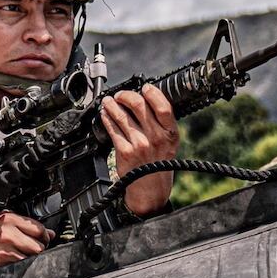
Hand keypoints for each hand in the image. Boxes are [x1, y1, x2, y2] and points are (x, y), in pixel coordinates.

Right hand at [0, 211, 50, 270]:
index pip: (39, 229)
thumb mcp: (4, 219)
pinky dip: (22, 264)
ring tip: (25, 254)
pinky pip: (20, 266)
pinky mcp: (2, 263)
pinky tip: (16, 260)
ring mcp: (5, 250)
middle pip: (38, 246)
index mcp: (10, 220)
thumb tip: (49, 233)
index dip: (46, 236)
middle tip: (37, 248)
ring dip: (31, 258)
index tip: (45, 238)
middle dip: (40, 248)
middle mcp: (8, 234)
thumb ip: (26, 224)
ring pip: (31, 258)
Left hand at [101, 84, 179, 215]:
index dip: (152, 93)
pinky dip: (107, 119)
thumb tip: (146, 100)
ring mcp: (140, 145)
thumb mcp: (169, 144)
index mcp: (171, 134)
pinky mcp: (125, 152)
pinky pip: (113, 129)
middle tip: (121, 95)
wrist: (150, 190)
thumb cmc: (159, 164)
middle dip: (126, 95)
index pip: (163, 106)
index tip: (144, 87)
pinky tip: (105, 115)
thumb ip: (162, 124)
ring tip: (109, 101)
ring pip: (123, 116)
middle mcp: (156, 138)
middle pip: (139, 106)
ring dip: (113, 105)